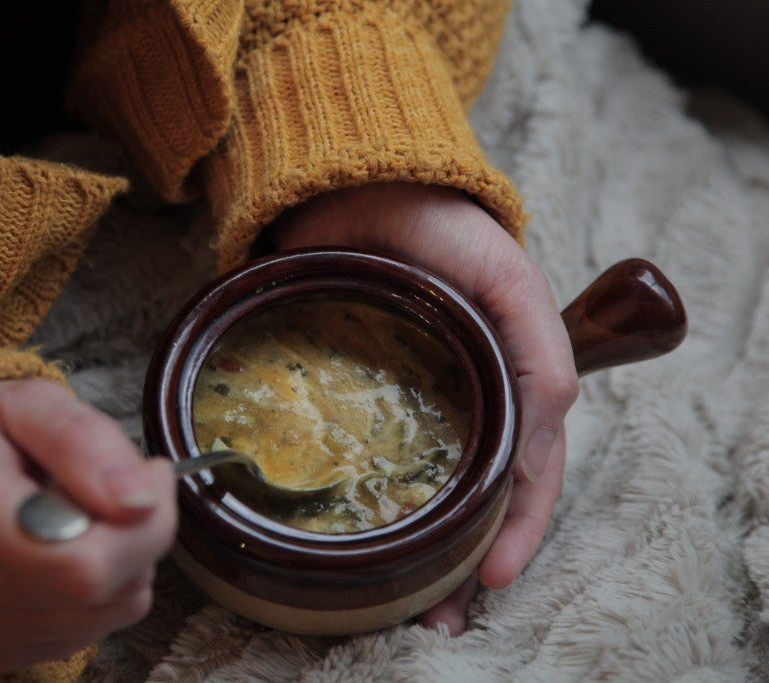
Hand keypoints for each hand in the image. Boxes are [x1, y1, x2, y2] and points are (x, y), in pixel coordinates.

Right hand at [0, 379, 176, 673]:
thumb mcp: (25, 403)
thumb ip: (82, 441)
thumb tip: (139, 500)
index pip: (81, 560)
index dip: (143, 522)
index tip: (151, 473)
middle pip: (100, 588)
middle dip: (141, 532)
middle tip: (124, 487)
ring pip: (110, 610)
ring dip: (126, 560)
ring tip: (85, 515)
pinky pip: (90, 630)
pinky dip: (101, 590)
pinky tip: (69, 550)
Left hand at [268, 182, 577, 633]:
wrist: (356, 184)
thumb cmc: (441, 224)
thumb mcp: (507, 283)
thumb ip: (539, 355)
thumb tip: (540, 439)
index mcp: (513, 374)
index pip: (530, 466)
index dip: (519, 525)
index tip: (494, 577)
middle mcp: (468, 393)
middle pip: (482, 492)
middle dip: (472, 559)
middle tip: (441, 619)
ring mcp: (412, 395)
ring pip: (432, 484)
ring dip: (429, 549)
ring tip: (411, 607)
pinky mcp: (360, 390)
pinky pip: (374, 454)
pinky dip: (379, 500)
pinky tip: (368, 542)